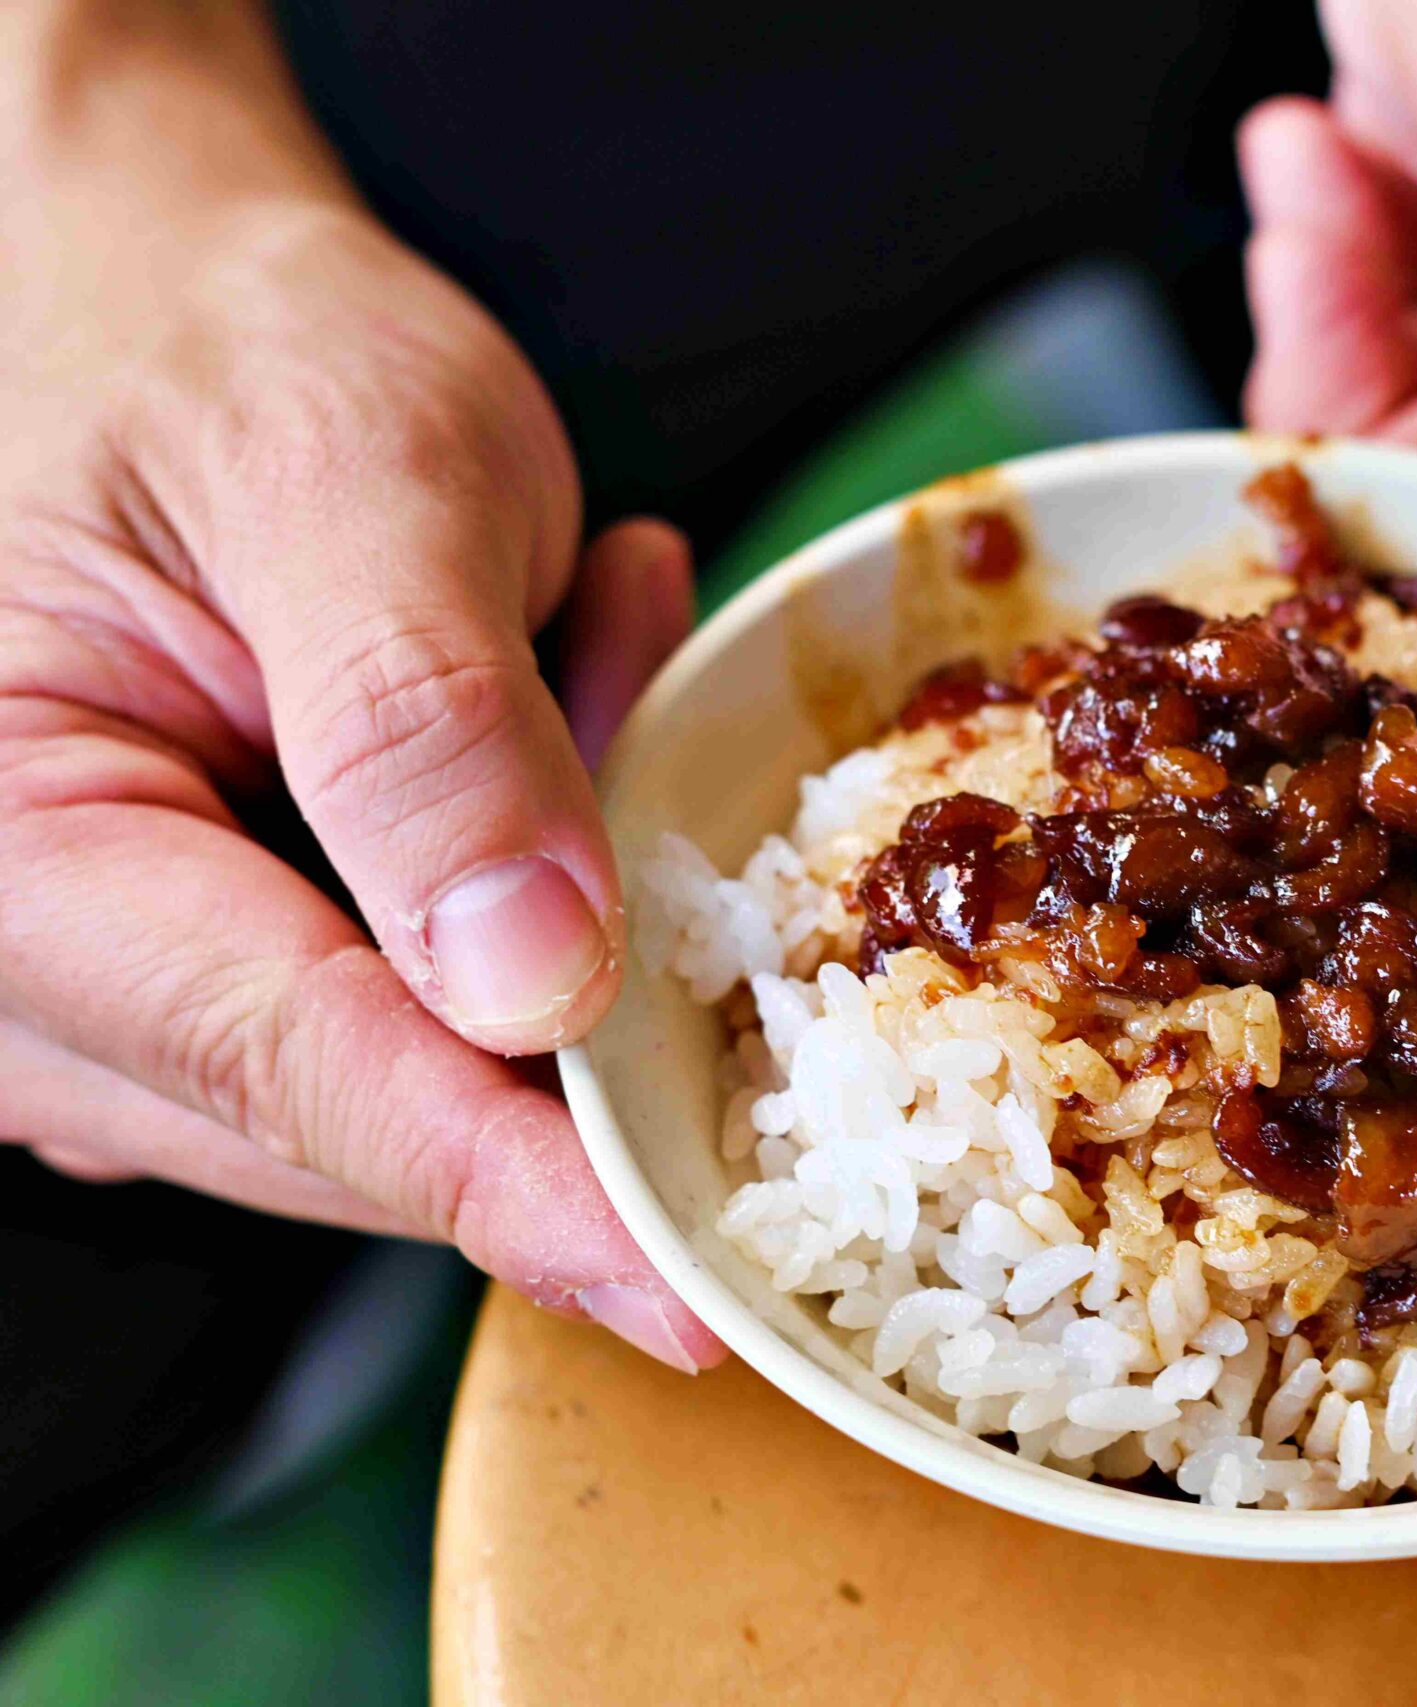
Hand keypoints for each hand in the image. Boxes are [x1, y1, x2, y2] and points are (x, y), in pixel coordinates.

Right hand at [0, 3, 716, 1369]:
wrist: (135, 289)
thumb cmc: (209, 335)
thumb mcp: (344, 468)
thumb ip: (427, 727)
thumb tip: (531, 990)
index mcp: (21, 855)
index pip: (309, 1076)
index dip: (525, 1190)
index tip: (698, 1285)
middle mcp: (43, 978)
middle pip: (377, 1109)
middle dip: (584, 975)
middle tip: (629, 683)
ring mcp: (126, 994)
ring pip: (426, 1069)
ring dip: (565, 896)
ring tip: (571, 627)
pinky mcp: (219, 974)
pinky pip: (431, 1007)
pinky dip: (536, 880)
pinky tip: (552, 685)